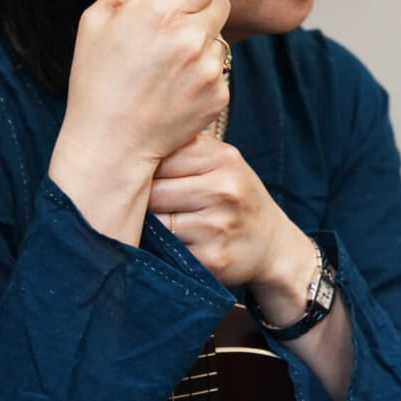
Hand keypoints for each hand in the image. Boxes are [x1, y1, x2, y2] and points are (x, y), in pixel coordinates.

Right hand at [49, 0, 230, 238]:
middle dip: (200, 11)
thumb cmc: (97, 81)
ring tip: (168, 67)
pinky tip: (175, 89)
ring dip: (201, 44)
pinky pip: (220, 70)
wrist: (111, 145)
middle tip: (173, 31)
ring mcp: (209, 68)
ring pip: (220, 38)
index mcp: (160, 11)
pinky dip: (203, 75)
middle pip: (221, 2)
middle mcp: (191, 37)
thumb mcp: (94, 21)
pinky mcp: (219, 94)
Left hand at [149, 135, 313, 300]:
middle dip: (144, 200)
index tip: (140, 175)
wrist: (271, 244)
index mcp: (223, 158)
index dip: (142, 168)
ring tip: (170, 224)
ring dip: (152, 227)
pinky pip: (166, 252)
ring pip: (155, 224)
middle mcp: (224, 190)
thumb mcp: (221, 161)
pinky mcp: (211, 259)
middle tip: (152, 204)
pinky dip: (164, 250)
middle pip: (152, 192)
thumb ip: (184, 146)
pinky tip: (180, 244)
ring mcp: (218, 226)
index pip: (159, 157)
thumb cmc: (233, 195)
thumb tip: (128, 141)